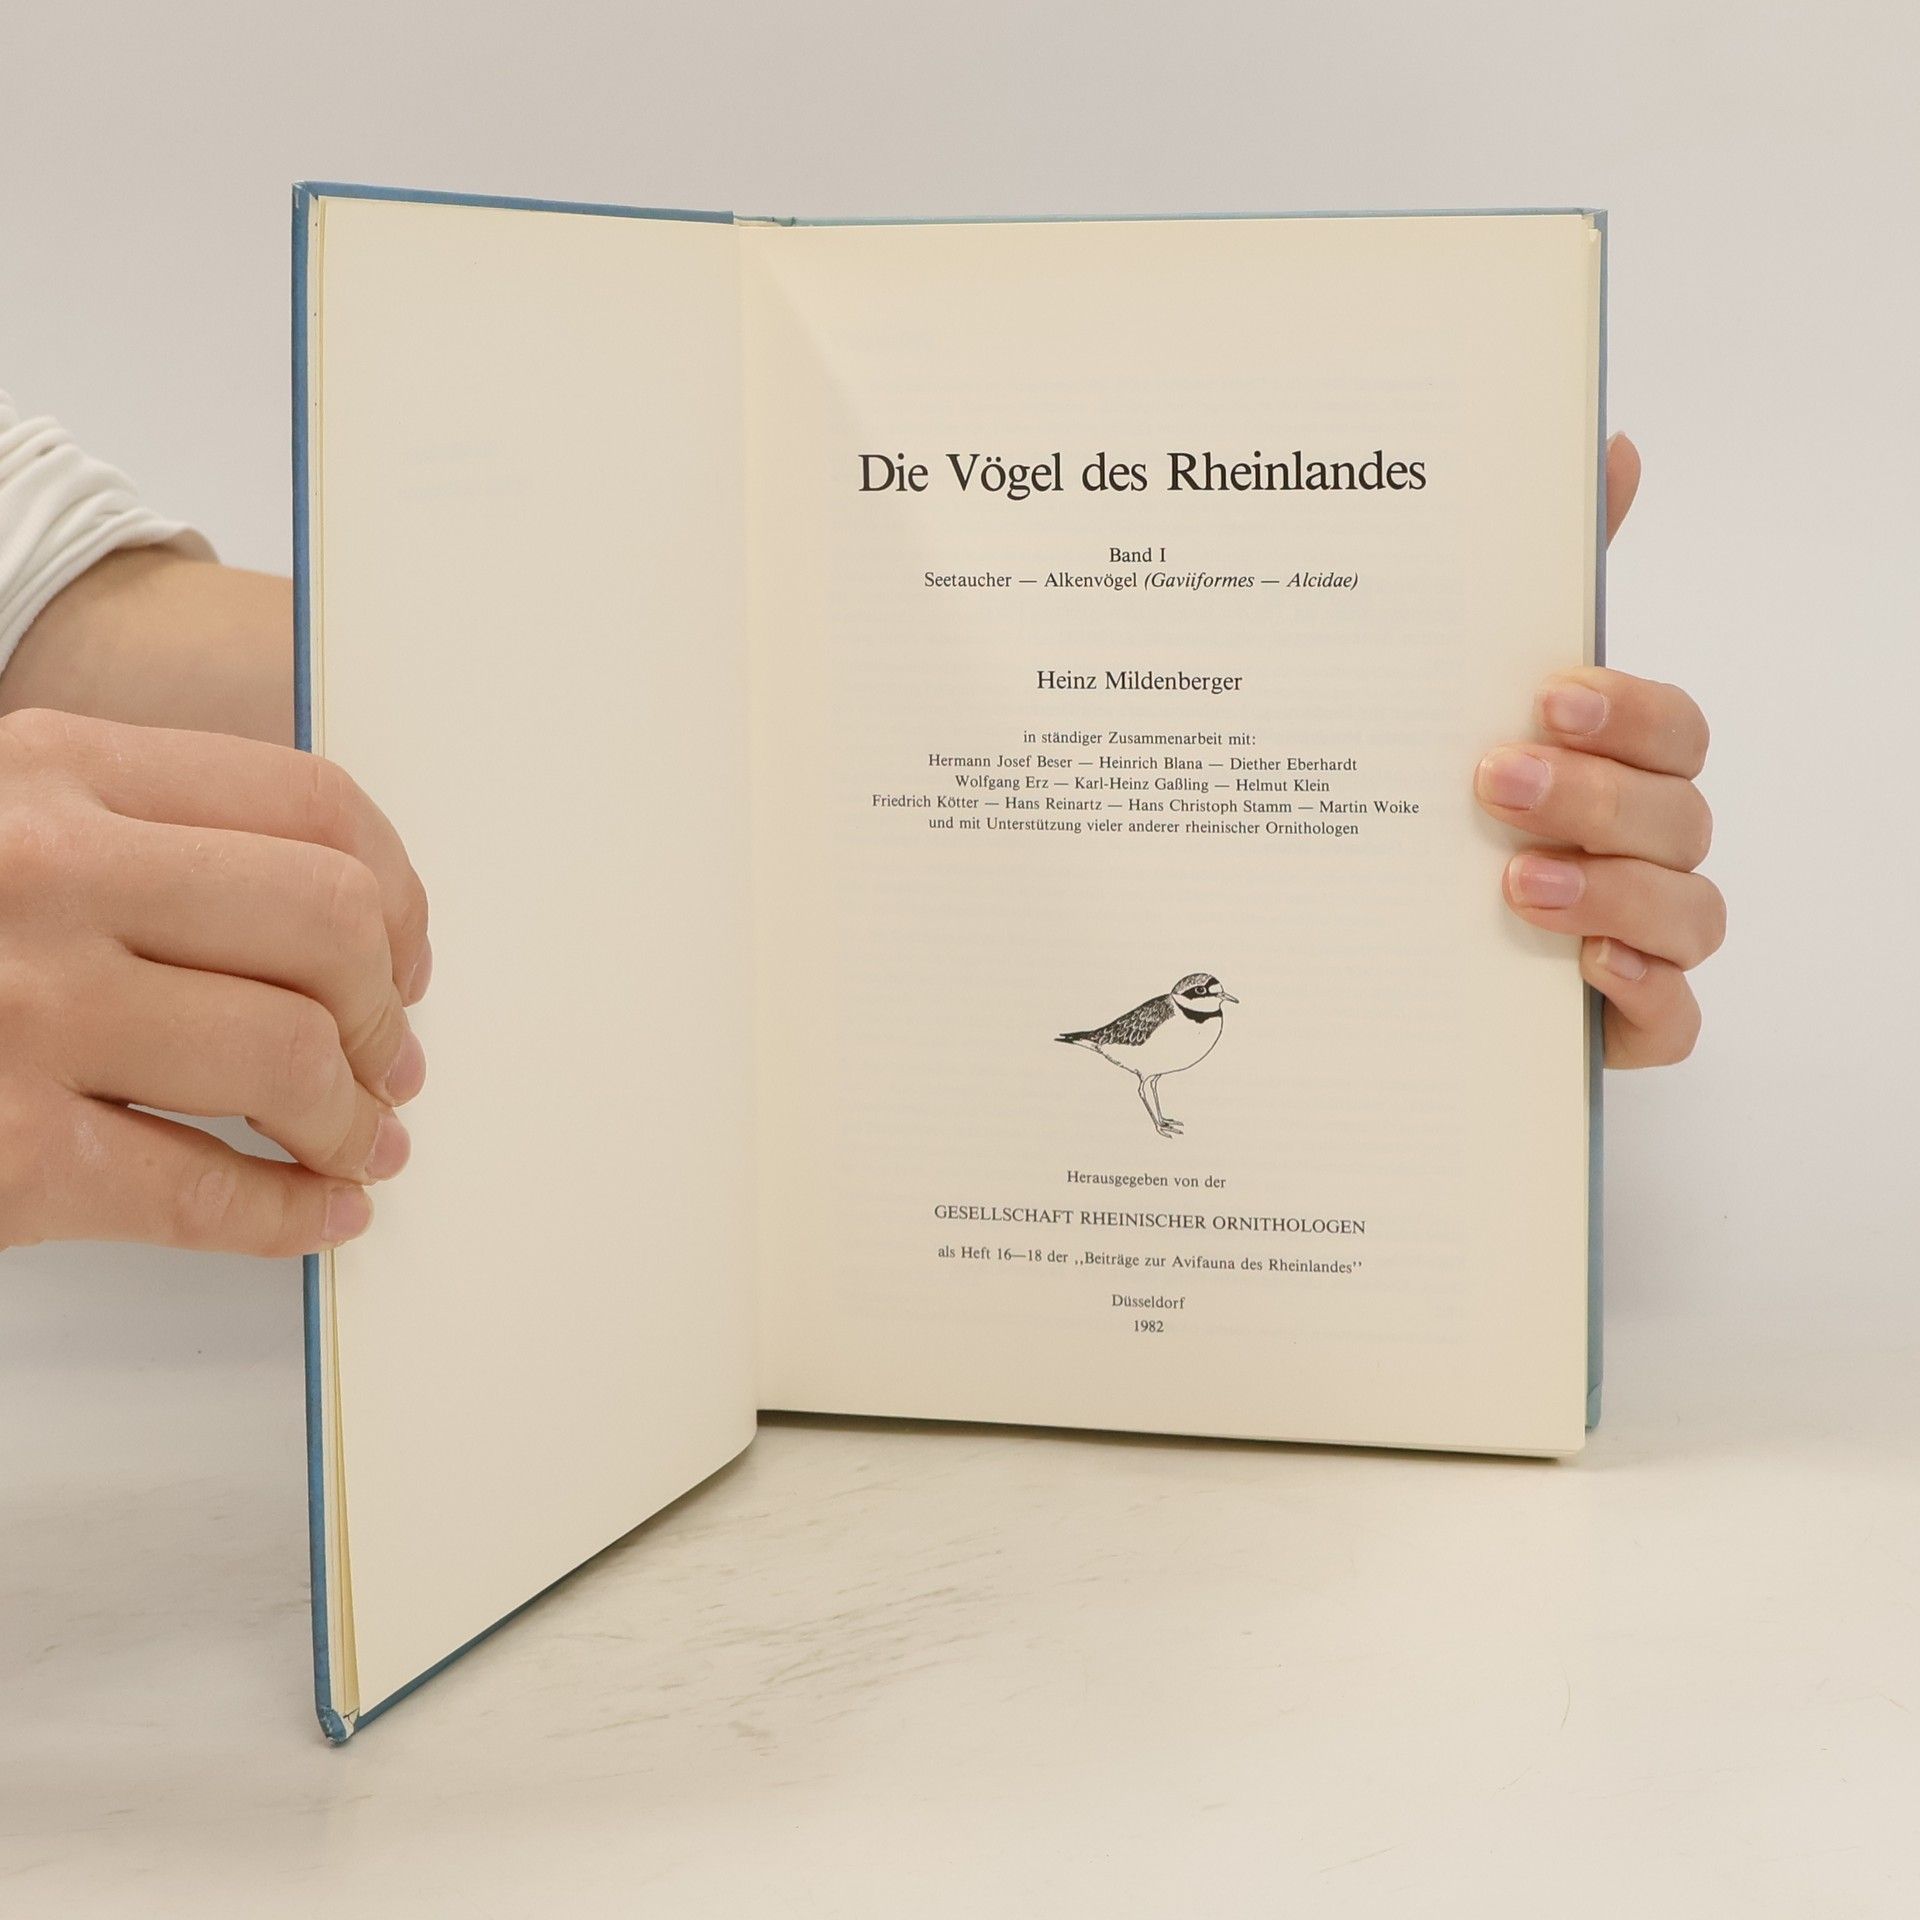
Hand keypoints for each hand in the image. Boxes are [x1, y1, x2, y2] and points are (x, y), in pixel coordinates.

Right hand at [0, 707, 430, 1253]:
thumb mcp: (5, 821)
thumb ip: (140, 833)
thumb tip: (338, 922)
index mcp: (56, 771)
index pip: (313, 805)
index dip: (397, 894)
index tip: (404, 954)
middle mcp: (48, 873)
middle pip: (328, 925)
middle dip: (386, 1009)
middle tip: (391, 1060)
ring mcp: (21, 1012)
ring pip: (287, 1056)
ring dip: (354, 1117)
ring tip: (361, 1140)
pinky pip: (198, 1191)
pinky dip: (290, 1213)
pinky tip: (323, 1212)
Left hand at [1474, 435, 1723, 1065]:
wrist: (1378, 950)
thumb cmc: (1441, 815)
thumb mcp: (1458, 698)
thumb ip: (1535, 588)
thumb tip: (1609, 446)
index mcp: (1613, 767)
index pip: (1671, 728)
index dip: (1629, 709)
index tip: (1547, 695)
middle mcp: (1640, 849)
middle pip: (1680, 815)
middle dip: (1598, 796)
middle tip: (1495, 783)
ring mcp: (1637, 938)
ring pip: (1690, 913)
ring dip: (1613, 893)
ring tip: (1512, 885)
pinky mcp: (1621, 1023)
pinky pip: (1674, 1019)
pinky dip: (1643, 995)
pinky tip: (1582, 969)